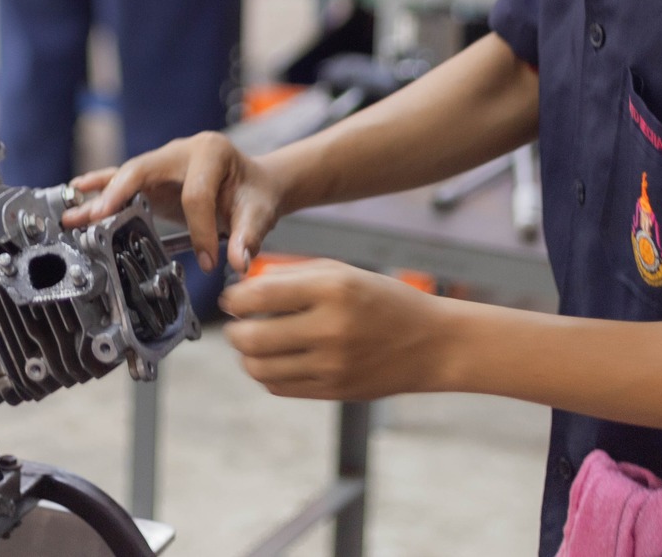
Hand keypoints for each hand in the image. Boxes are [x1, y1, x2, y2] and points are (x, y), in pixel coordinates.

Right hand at [64, 132, 285, 272]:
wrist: (254, 185)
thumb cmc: (256, 194)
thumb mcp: (260, 213)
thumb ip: (249, 237)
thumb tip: (239, 262)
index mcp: (210, 152)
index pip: (196, 194)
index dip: (200, 230)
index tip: (209, 259)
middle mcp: (181, 151)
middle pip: (143, 170)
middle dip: (120, 195)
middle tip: (100, 217)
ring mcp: (163, 163)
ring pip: (125, 176)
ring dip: (99, 197)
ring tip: (73, 214)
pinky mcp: (152, 178)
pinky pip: (122, 182)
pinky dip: (100, 190)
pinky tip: (77, 196)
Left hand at [222, 259, 450, 400]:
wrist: (430, 343)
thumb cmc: (380, 299)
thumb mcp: (340, 271)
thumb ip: (290, 276)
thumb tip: (242, 289)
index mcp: (332, 289)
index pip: (259, 296)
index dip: (234, 299)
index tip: (231, 299)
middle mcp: (331, 327)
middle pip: (252, 338)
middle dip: (233, 331)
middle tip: (236, 325)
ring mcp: (333, 364)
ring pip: (260, 368)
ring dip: (247, 356)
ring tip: (253, 344)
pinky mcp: (335, 390)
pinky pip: (280, 386)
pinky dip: (267, 373)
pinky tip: (276, 360)